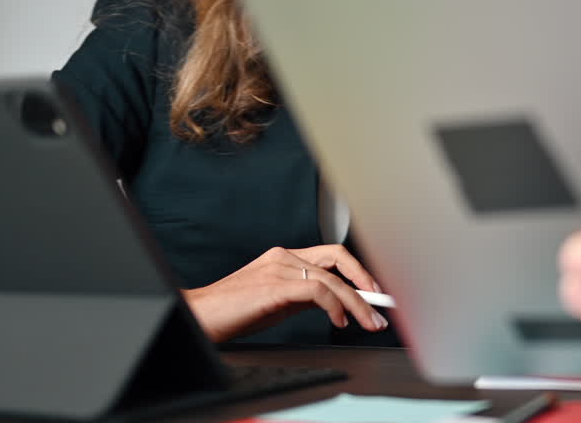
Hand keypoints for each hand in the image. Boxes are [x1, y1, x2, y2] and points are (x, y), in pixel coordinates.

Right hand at [184, 244, 388, 342]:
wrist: (200, 317)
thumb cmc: (232, 312)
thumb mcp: (276, 301)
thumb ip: (302, 296)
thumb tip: (333, 304)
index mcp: (284, 257)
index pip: (331, 257)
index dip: (358, 272)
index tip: (375, 293)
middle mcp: (284, 257)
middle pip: (338, 260)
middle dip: (365, 282)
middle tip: (379, 308)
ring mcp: (280, 268)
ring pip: (332, 278)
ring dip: (357, 303)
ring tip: (367, 323)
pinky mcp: (276, 286)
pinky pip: (317, 291)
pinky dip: (335, 305)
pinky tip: (339, 321)